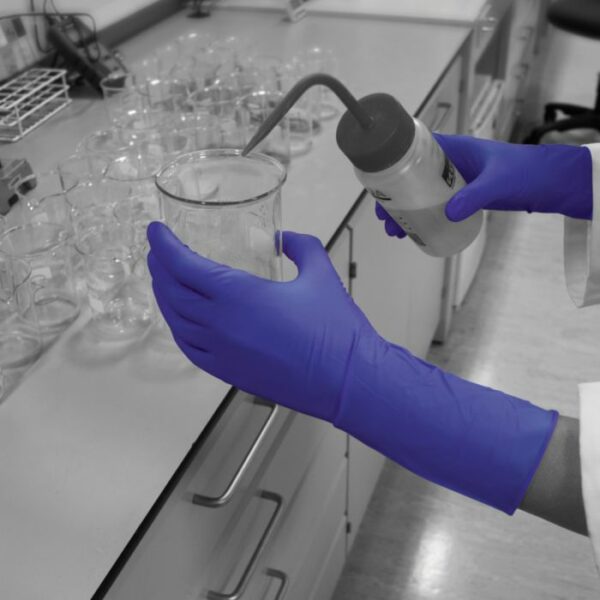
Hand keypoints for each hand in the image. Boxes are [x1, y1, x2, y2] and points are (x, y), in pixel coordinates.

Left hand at [146, 222, 377, 421]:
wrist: (347, 381)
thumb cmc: (336, 331)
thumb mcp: (320, 273)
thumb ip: (300, 246)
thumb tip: (282, 238)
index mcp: (238, 296)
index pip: (184, 265)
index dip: (165, 246)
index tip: (156, 231)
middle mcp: (220, 325)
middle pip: (172, 292)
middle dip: (160, 267)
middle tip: (157, 251)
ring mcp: (221, 353)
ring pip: (176, 321)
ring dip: (165, 297)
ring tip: (164, 281)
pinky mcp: (229, 373)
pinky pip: (190, 348)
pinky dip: (178, 328)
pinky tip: (181, 320)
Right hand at [376, 134, 592, 237]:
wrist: (550, 183)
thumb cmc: (525, 173)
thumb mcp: (497, 184)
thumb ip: (474, 198)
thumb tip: (450, 215)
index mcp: (456, 149)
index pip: (416, 150)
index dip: (394, 166)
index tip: (380, 185)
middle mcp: (451, 163)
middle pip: (412, 177)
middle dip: (395, 197)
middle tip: (384, 217)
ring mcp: (457, 180)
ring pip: (421, 194)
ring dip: (406, 211)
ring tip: (395, 231)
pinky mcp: (463, 196)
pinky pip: (435, 205)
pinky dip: (422, 216)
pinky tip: (415, 231)